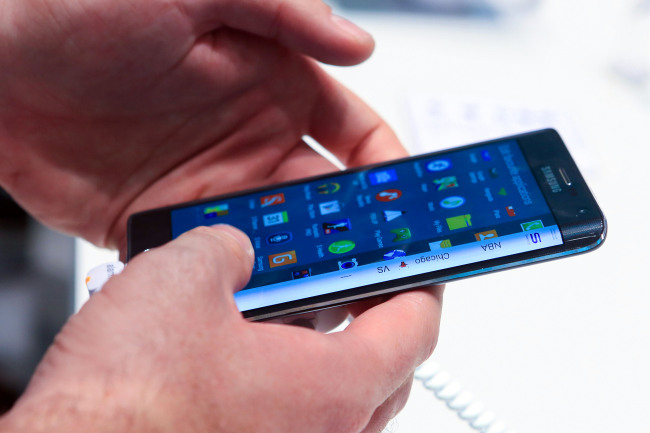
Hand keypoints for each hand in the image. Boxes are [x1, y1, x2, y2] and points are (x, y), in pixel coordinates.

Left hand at [0, 0, 406, 253]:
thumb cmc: (81, 10)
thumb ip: (284, 12)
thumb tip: (356, 43)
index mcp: (274, 84)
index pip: (355, 133)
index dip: (386, 167)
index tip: (409, 201)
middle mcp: (251, 139)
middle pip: (327, 196)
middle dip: (357, 230)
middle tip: (377, 262)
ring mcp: (213, 184)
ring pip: (282, 236)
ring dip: (305, 262)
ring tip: (326, 290)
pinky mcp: (169, 220)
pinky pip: (220, 258)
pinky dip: (241, 281)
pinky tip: (256, 297)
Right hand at [0, 226, 442, 432]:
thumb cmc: (123, 407)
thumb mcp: (181, 279)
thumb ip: (225, 246)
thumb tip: (232, 247)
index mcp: (331, 389)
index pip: (414, 327)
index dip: (419, 283)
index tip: (417, 264)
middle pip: (386, 367)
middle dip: (375, 317)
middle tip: (356, 281)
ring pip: (339, 398)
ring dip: (329, 352)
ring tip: (295, 311)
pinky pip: (294, 418)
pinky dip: (288, 382)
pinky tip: (243, 353)